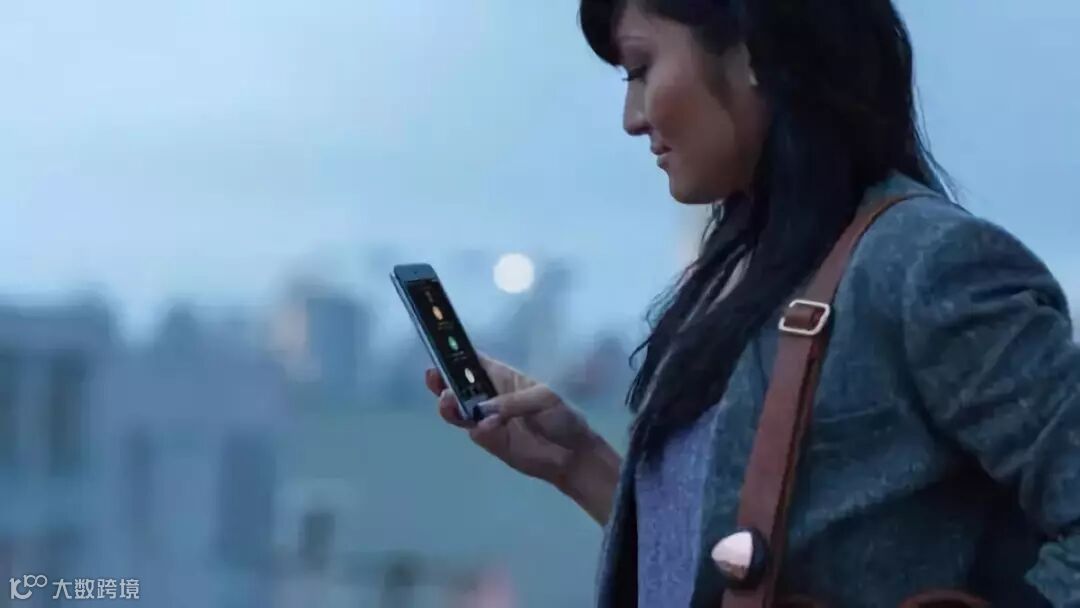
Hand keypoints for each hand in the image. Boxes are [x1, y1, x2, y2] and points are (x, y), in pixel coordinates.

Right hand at [424, 355, 601, 486]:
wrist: (572, 455)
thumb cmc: (561, 417)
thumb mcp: (544, 398)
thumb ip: (513, 401)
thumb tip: (484, 409)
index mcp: (503, 377)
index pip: (474, 362)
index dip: (455, 354)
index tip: (439, 349)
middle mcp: (490, 396)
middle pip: (458, 385)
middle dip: (443, 380)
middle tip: (433, 377)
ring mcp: (487, 420)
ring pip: (458, 410)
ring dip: (449, 405)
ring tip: (447, 400)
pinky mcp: (490, 441)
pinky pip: (476, 432)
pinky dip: (477, 428)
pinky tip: (483, 426)